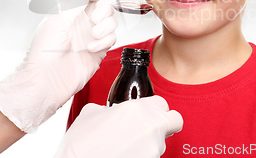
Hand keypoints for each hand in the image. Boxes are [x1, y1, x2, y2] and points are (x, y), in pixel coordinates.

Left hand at [0, 0, 117, 132]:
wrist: (47, 79)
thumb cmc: (44, 50)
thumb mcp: (58, 19)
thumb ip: (75, 1)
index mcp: (70, 12)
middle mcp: (82, 22)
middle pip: (105, 6)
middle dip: (104, 10)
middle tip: (95, 18)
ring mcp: (91, 36)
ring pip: (111, 22)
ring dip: (105, 27)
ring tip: (93, 35)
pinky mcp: (99, 50)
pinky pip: (112, 39)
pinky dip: (105, 42)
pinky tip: (91, 48)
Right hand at [56, 96, 182, 157]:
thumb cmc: (80, 145)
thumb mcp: (90, 114)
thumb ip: (108, 109)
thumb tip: (111, 113)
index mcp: (137, 109)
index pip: (163, 103)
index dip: (155, 109)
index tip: (147, 115)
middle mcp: (150, 128)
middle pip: (175, 121)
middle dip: (166, 124)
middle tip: (149, 130)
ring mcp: (153, 150)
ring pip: (162, 143)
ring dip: (148, 144)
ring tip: (125, 148)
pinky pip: (152, 157)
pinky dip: (142, 156)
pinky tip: (124, 155)